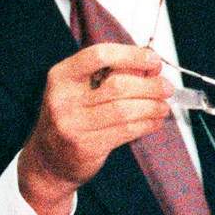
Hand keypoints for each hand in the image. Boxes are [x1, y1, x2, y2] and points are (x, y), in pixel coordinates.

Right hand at [17, 43, 172, 214]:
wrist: (48, 159)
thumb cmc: (69, 118)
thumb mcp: (77, 89)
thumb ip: (109, 74)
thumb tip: (148, 65)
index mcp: (61, 76)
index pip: (98, 56)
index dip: (130, 55)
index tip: (152, 59)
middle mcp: (64, 98)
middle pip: (118, 85)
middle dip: (150, 85)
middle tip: (166, 87)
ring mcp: (74, 124)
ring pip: (126, 110)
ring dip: (152, 106)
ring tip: (163, 105)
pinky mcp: (87, 146)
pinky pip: (127, 131)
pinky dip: (147, 124)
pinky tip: (154, 120)